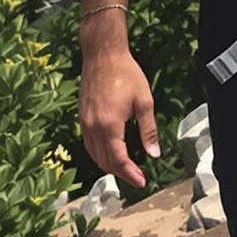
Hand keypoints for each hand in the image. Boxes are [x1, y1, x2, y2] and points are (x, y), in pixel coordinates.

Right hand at [78, 38, 162, 188]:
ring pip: (94, 155)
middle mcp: (94, 128)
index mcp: (110, 125)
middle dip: (121, 173)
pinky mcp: (82, 117)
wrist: (102, 54)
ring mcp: (85, 123)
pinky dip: (99, 154)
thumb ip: (148, 130)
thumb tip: (154, 154)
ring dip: (109, 165)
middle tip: (137, 177)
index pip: (119, 159)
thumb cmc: (126, 74)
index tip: (142, 181)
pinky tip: (110, 152)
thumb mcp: (144, 101)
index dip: (131, 174)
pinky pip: (89, 144)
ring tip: (125, 168)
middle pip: (105, 161)